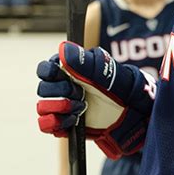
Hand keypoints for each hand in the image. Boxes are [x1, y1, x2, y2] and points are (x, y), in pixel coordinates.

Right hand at [36, 41, 155, 158]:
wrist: (130, 111)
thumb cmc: (119, 87)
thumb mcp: (104, 72)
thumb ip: (84, 61)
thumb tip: (63, 49)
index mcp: (69, 69)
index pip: (45, 69)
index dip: (49, 73)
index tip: (61, 76)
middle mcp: (63, 86)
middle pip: (43, 89)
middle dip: (61, 92)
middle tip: (81, 94)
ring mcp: (62, 105)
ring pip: (43, 107)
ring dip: (61, 108)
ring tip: (82, 107)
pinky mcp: (64, 123)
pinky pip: (46, 125)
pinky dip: (57, 123)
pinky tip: (73, 120)